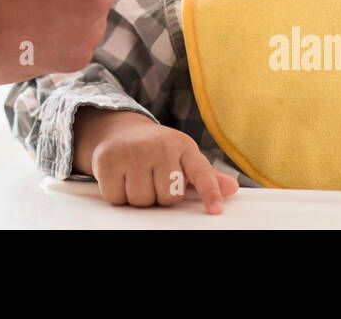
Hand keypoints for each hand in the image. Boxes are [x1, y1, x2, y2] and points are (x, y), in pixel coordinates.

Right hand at [75, 108, 239, 213]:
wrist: (119, 131)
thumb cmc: (157, 151)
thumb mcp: (183, 158)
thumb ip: (206, 176)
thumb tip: (232, 189)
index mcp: (184, 147)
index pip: (201, 172)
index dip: (209, 191)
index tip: (216, 210)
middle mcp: (160, 146)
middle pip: (167, 197)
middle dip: (159, 195)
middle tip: (153, 178)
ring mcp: (133, 151)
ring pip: (141, 200)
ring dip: (137, 196)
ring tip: (136, 176)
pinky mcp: (107, 159)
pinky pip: (117, 197)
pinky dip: (117, 194)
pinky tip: (119, 177)